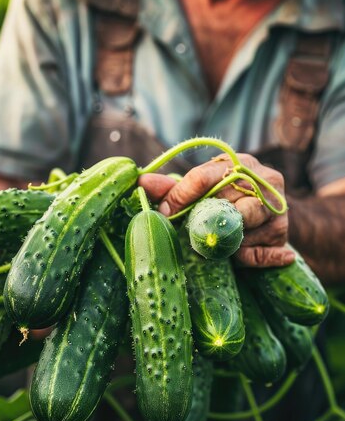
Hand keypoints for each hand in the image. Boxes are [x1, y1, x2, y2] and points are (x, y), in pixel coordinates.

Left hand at [139, 153, 294, 267]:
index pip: (203, 177)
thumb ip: (171, 189)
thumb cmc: (224, 202)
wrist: (267, 220)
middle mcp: (264, 180)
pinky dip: (242, 257)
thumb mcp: (199, 192)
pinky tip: (240, 255)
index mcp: (239, 163)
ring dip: (224, 241)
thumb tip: (139, 181)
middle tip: (193, 233)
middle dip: (203, 223)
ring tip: (220, 241)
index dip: (179, 198)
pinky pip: (253, 253)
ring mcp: (276, 208)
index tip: (164, 214)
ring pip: (239, 230)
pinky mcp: (282, 235)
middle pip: (224, 205)